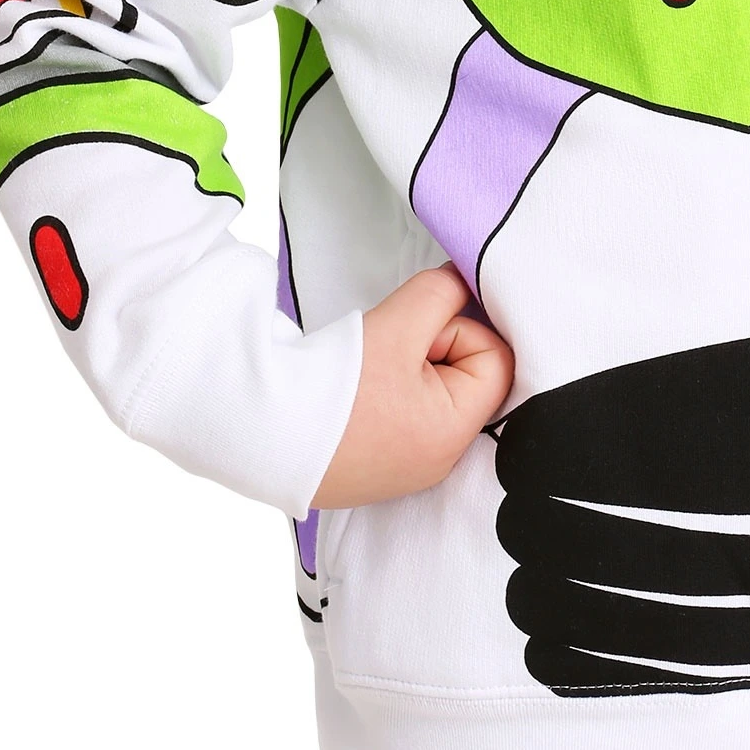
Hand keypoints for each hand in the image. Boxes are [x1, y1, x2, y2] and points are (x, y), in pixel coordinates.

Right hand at [311, 265, 515, 507]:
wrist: (255, 433)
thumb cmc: (328, 387)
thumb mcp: (396, 324)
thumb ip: (440, 294)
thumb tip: (465, 279)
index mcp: (454, 433)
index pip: (494, 358)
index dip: (458, 328)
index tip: (414, 332)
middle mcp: (441, 461)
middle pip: (467, 377)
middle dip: (432, 349)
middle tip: (387, 351)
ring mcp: (410, 470)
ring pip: (435, 394)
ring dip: (408, 368)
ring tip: (367, 372)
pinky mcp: (381, 469)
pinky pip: (408, 418)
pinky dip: (389, 396)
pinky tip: (357, 394)